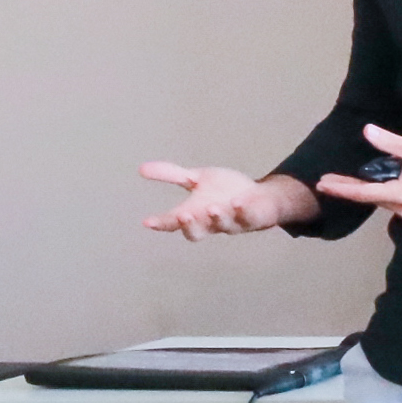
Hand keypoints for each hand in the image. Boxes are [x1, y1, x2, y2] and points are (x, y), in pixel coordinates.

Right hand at [139, 162, 311, 237]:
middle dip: (188, 226)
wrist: (261, 195)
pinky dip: (243, 210)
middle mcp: (211, 222)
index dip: (161, 224)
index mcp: (194, 214)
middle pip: (196, 233)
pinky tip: (238, 201)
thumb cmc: (226, 190)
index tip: (148, 222)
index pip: (173, 223)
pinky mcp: (253, 218)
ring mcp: (233, 222)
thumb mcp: (196, 179)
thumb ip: (172, 175)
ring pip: (223, 226)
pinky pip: (248, 217)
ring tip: (211, 207)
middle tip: (181, 215)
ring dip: (217, 217)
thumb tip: (140, 168)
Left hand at [311, 126, 401, 220]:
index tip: (322, 183)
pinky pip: (393, 201)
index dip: (341, 187)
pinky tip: (376, 185)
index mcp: (401, 194)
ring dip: (364, 192)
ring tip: (347, 182)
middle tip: (326, 182)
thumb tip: (367, 131)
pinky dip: (380, 193)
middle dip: (348, 189)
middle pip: (370, 199)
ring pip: (381, 201)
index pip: (363, 192)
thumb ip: (391, 143)